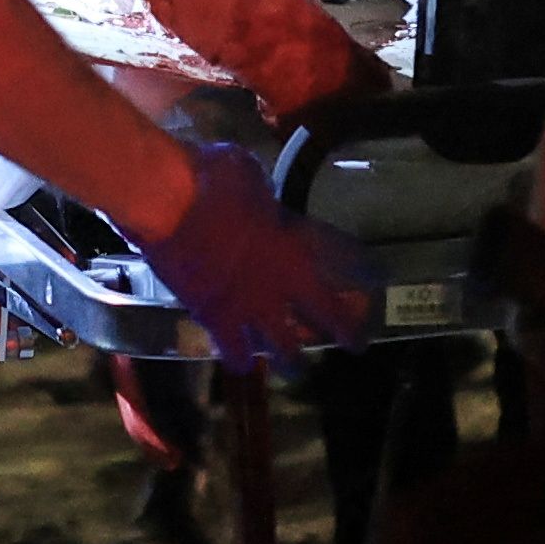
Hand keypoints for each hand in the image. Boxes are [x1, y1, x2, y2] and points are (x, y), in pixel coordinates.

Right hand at [141, 135, 369, 371]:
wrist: (167, 203)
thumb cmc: (211, 179)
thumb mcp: (249, 175)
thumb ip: (262, 194)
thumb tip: (257, 193)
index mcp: (297, 240)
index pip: (344, 258)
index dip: (363, 269)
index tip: (377, 276)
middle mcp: (283, 281)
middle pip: (326, 314)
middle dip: (344, 330)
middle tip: (355, 344)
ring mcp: (250, 306)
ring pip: (283, 347)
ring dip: (292, 359)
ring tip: (295, 368)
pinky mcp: (216, 319)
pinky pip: (233, 349)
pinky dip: (238, 359)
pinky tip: (241, 365)